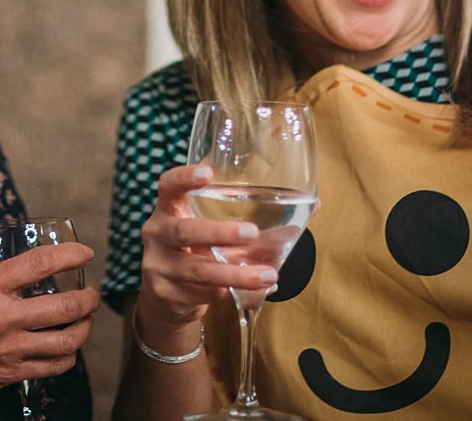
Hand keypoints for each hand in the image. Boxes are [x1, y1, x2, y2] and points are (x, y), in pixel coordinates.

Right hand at [0, 242, 98, 415]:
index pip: (40, 263)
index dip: (70, 255)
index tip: (85, 254)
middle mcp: (3, 315)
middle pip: (65, 305)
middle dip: (88, 298)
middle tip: (92, 294)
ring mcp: (9, 348)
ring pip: (66, 340)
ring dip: (83, 329)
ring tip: (85, 322)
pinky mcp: (9, 373)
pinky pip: (53, 367)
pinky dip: (67, 358)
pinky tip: (66, 351)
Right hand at [134, 164, 277, 341]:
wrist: (167, 298)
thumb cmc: (198, 252)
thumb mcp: (213, 231)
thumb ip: (252, 221)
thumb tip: (313, 207)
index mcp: (169, 208)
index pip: (168, 185)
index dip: (184, 177)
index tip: (208, 172)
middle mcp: (158, 234)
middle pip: (184, 231)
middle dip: (219, 233)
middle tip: (252, 233)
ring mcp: (159, 266)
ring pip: (199, 270)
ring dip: (236, 273)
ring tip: (267, 275)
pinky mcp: (165, 294)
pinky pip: (203, 293)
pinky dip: (232, 291)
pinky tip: (255, 290)